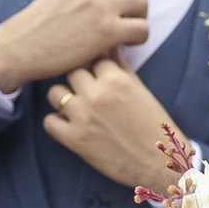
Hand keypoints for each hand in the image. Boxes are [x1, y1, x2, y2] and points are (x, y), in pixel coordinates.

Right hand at [0, 0, 147, 93]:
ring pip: (142, 4)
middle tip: (123, 22)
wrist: (21, 46)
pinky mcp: (108, 30)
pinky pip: (142, 29)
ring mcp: (102, 5)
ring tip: (124, 35)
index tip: (114, 11)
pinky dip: (138, 39)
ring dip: (138, 20)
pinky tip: (122, 47)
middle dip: (133, 3)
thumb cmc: (40, 25)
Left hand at [44, 55, 183, 194]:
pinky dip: (56, 123)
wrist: (159, 161)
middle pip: (71, 71)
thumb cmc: (154, 125)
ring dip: (62, 99)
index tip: (95, 74)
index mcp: (116, 79)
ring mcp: (83, 116)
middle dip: (76, 80)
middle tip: (83, 91)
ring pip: (54, 93)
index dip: (93, 66)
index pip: (92, 57)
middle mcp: (97, 93)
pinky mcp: (75, 139)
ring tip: (74, 108)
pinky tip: (69, 126)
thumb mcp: (141, 90)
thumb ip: (122, 67)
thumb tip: (111, 46)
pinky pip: (49, 121)